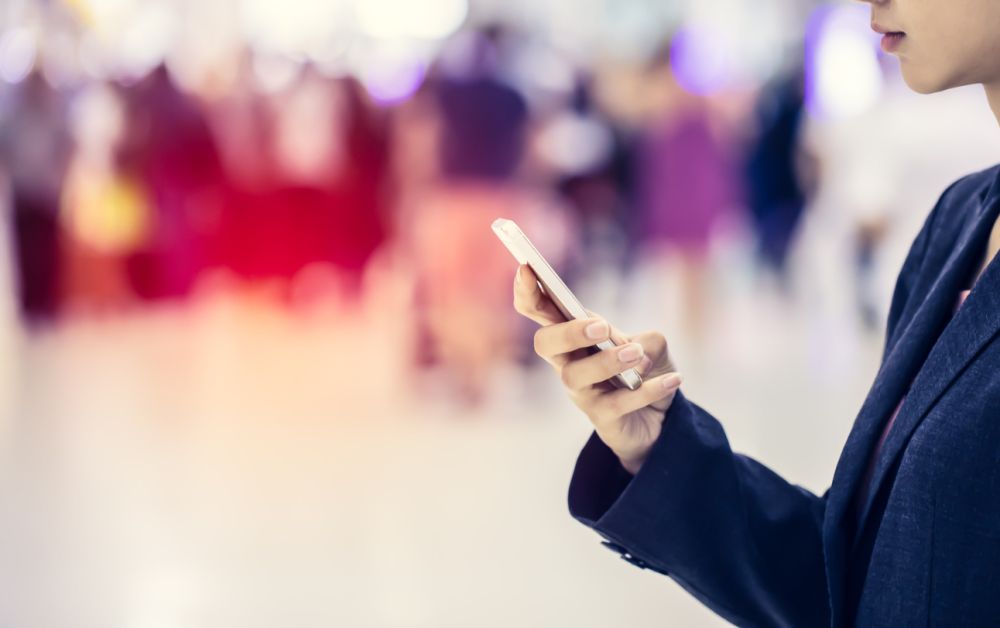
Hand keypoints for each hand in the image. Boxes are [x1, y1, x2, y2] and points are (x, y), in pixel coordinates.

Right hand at [512, 264, 681, 473]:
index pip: (539, 311)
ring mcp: (582, 393)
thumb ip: (646, 340)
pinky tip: (674, 380)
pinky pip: (616, 404)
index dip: (527, 292)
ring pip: (575, 376)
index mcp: (573, 336)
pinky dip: (647, 390)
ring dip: (607, 361)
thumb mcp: (651, 346)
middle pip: (544, 344)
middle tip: (601, 327)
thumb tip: (638, 352)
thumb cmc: (644, 372)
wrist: (660, 419)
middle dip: (568, 332)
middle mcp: (568, 363)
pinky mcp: (601, 418)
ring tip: (637, 355)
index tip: (527, 268)